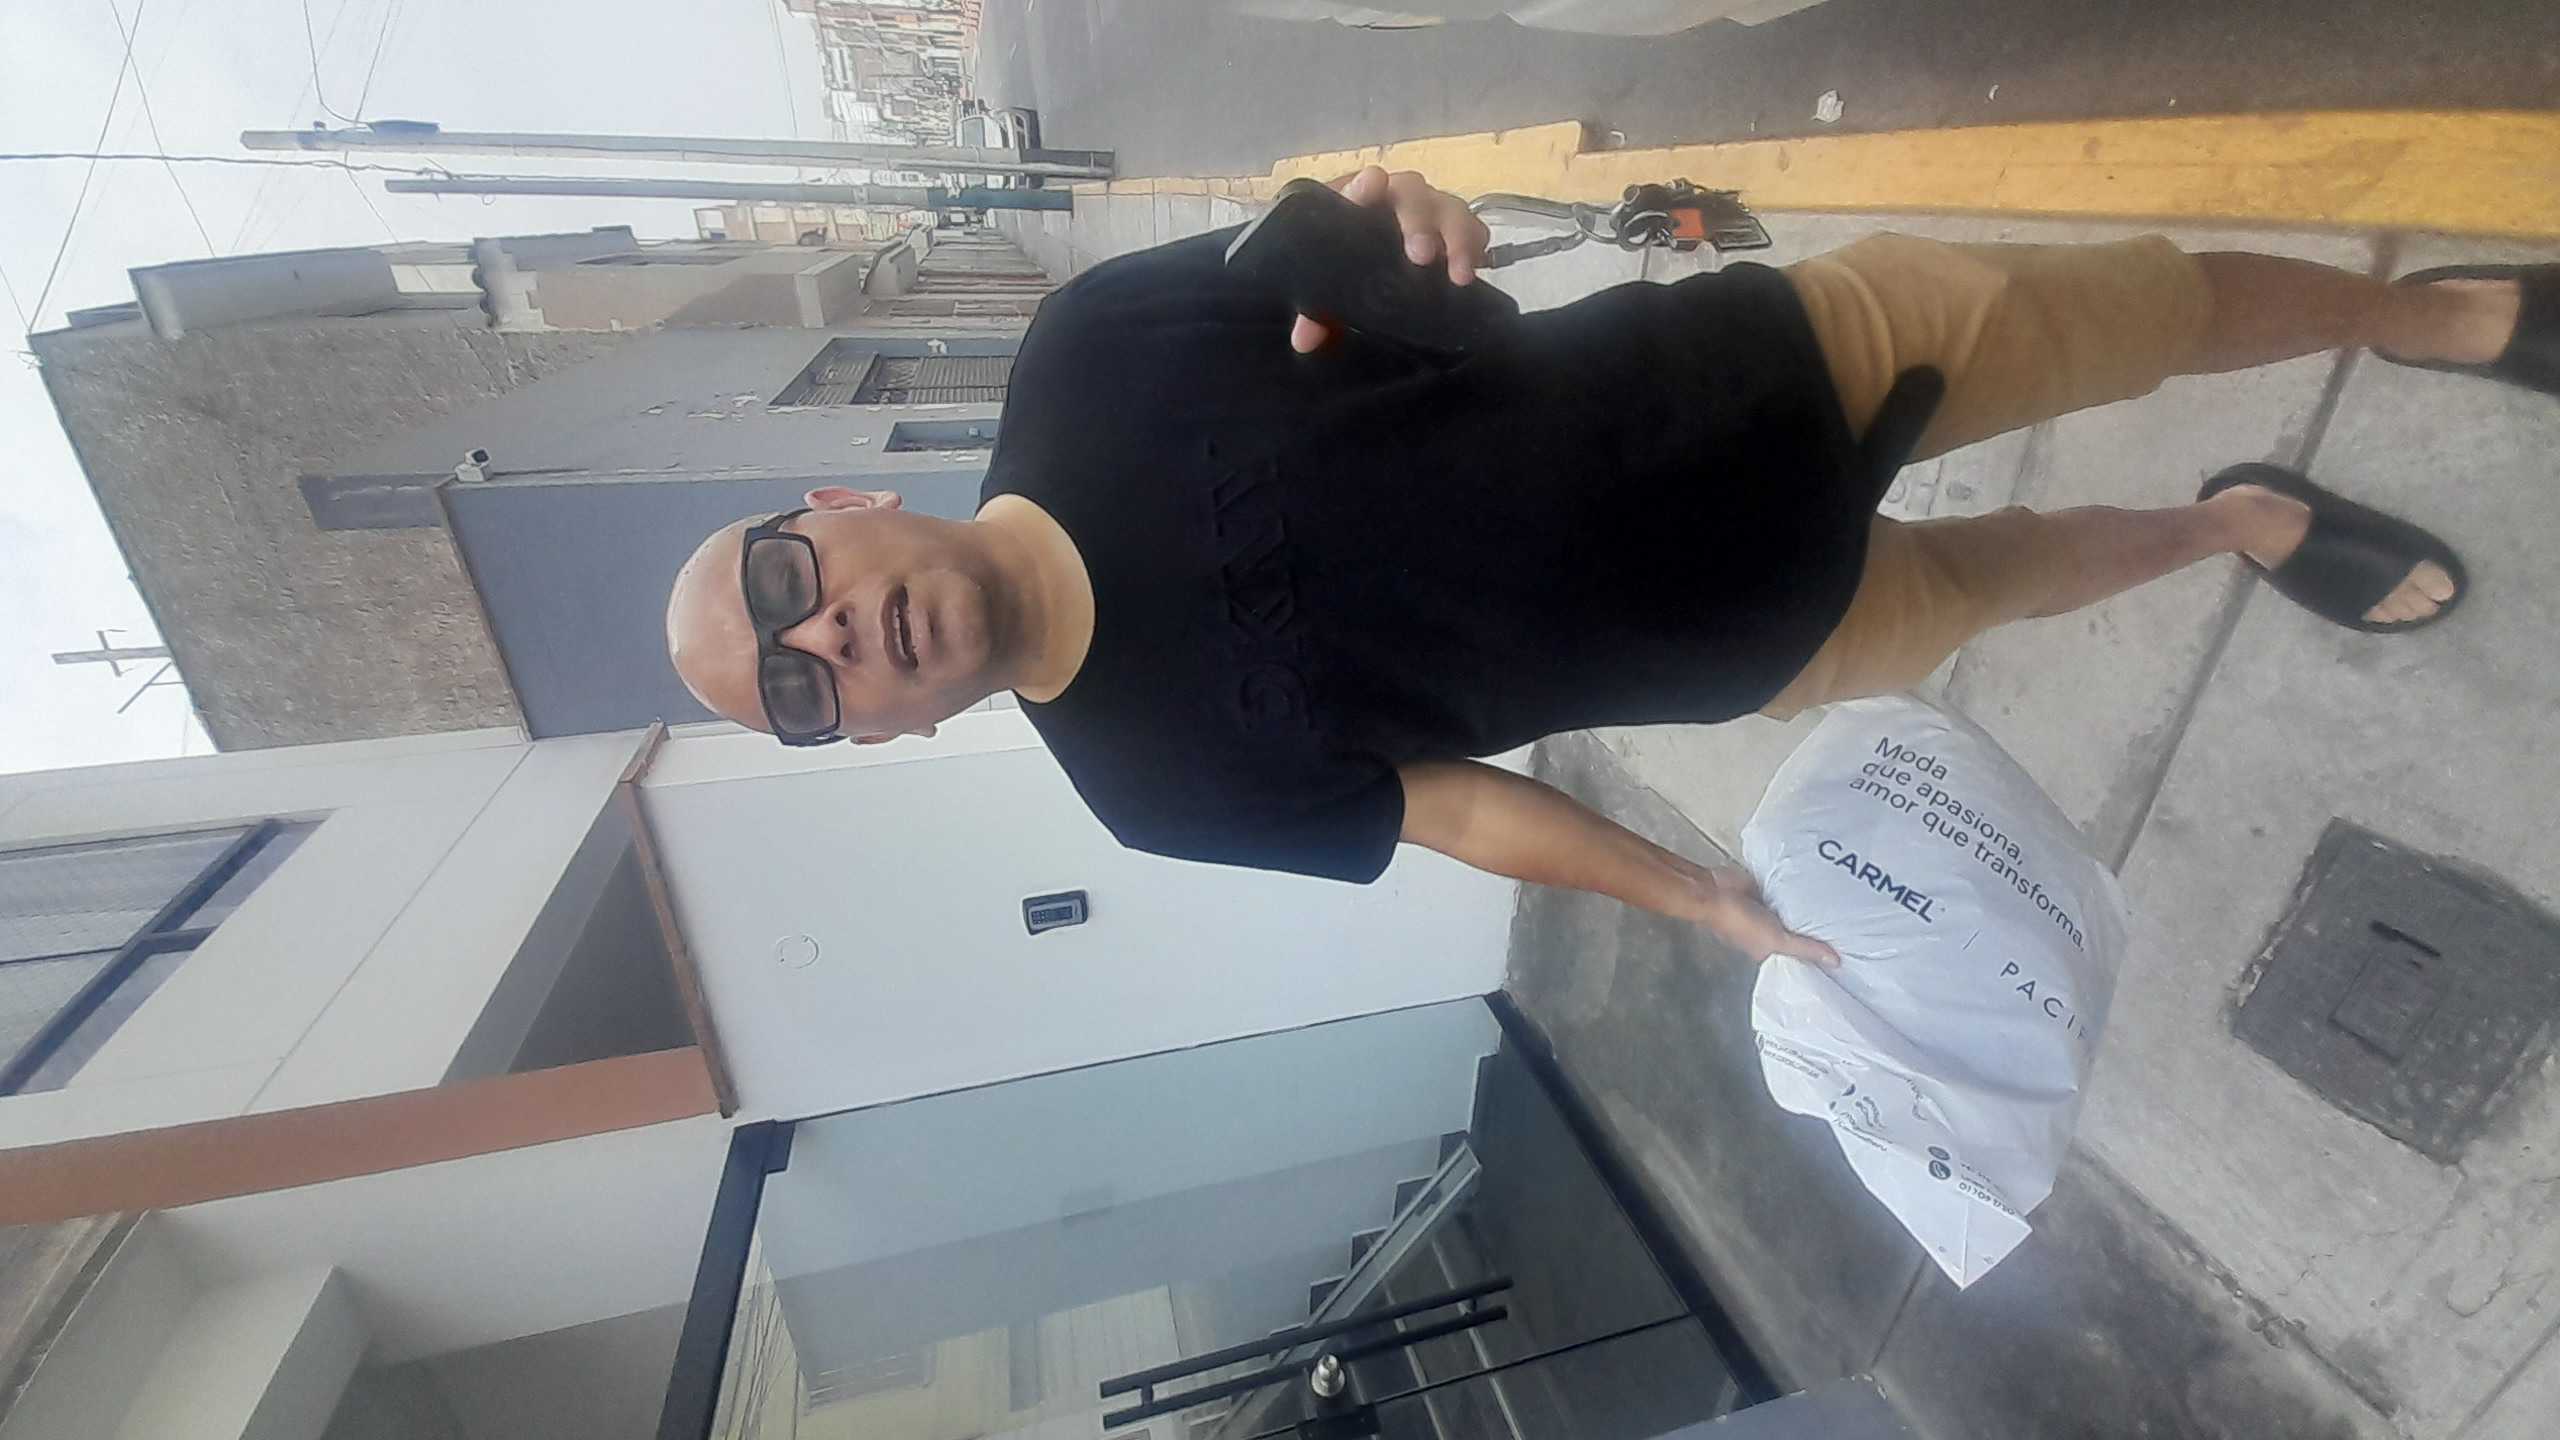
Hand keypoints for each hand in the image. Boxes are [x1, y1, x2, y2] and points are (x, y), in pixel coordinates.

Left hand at [1290, 165, 1492, 354]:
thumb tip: (1305, 339)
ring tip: (1460, 275)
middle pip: (1412, 194)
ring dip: (1457, 239)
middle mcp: (1396, 198)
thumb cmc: (1344, 266)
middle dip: (1418, 223)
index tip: (1372, 185)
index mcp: (1356, 203)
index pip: (1356, 188)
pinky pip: (1473, 228)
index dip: (1363, 187)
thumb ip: (1315, 311)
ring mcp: (1430, 210)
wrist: (1372, 265)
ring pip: (1449, 209)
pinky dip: (1477, 245)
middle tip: (1421, 256)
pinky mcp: (1457, 229)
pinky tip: (1477, 267)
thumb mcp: (1327, 291)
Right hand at [1689, 867, 1840, 970]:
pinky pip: (1788, 892)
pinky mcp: (1766, 890)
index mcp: (1768, 950)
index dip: (1817, 953)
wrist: (1714, 891)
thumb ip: (1805, 948)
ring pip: (1795, 912)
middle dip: (1817, 929)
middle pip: (1798, 932)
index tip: (1843, 950)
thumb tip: (1836, 962)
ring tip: (1842, 904)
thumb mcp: (1776, 940)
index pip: (1798, 955)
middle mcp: (1769, 932)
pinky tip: (1819, 887)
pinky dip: (1800, 890)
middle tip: (1850, 925)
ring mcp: (1768, 911)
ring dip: (1810, 908)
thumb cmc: (1738, 922)